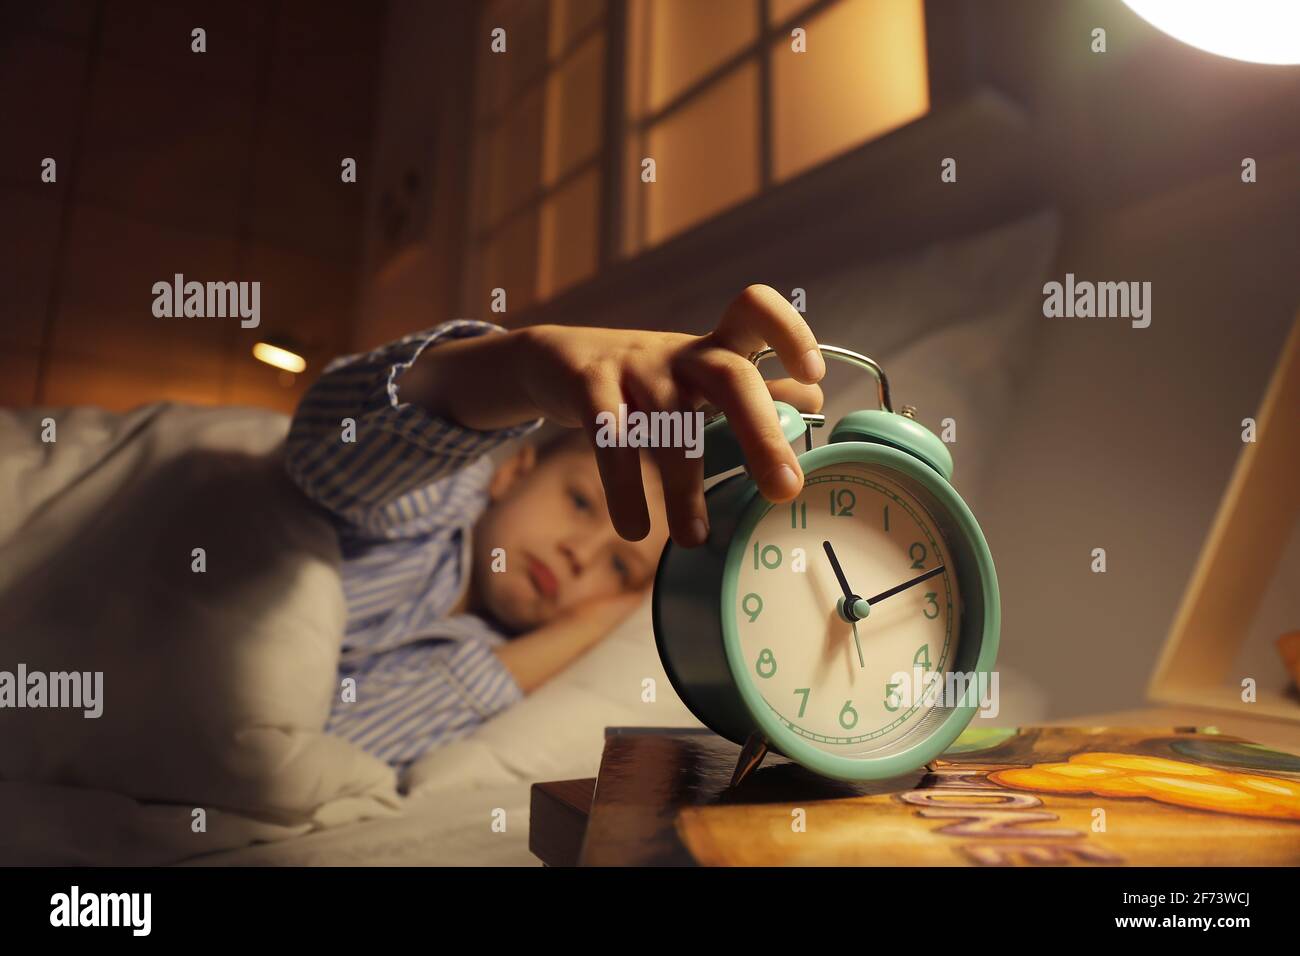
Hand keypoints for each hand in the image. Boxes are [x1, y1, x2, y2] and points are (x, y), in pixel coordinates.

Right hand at [410, 285, 824, 545]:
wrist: (558, 360)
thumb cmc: (650, 380)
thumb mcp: (700, 381)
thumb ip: (755, 394)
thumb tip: (815, 402)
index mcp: (715, 348)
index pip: (755, 313)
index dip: (789, 334)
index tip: (813, 377)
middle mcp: (681, 353)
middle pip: (731, 377)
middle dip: (761, 433)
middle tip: (783, 489)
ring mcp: (634, 368)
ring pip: (671, 425)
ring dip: (686, 486)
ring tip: (696, 537)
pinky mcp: (589, 387)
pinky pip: (612, 441)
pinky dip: (625, 489)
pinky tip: (635, 528)